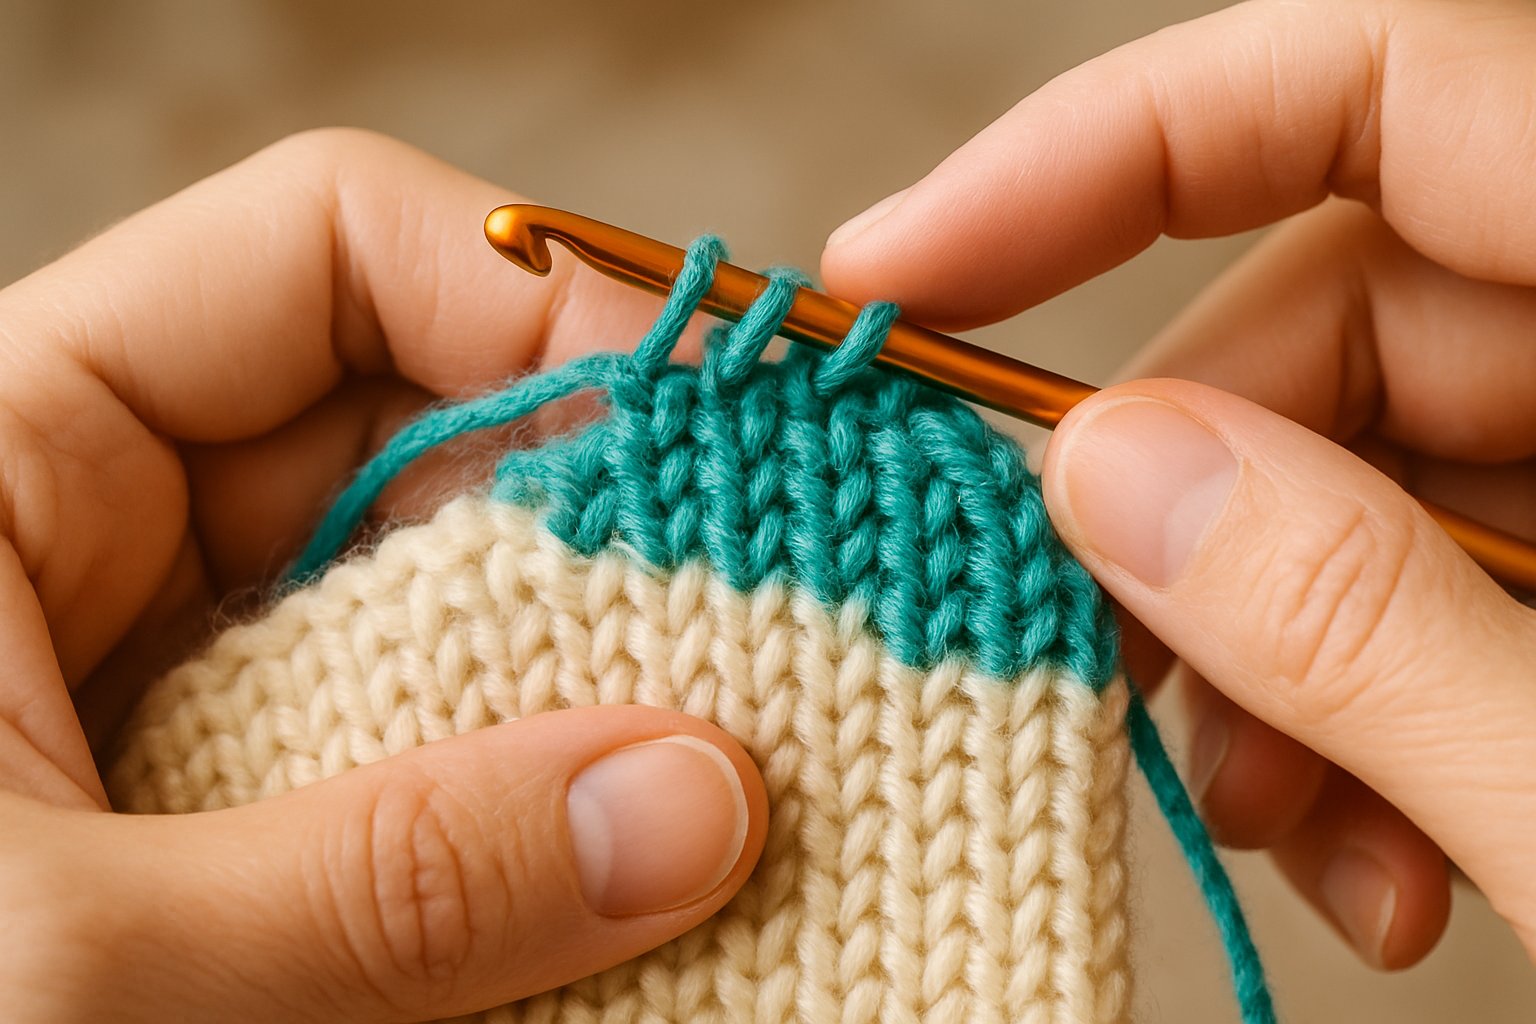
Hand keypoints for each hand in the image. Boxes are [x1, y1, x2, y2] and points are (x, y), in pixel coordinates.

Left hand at [0, 128, 766, 1022]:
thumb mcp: (62, 967)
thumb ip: (380, 880)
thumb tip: (697, 799)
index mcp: (11, 449)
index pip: (327, 255)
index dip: (538, 300)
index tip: (719, 426)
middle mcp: (126, 538)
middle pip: (433, 429)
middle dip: (612, 517)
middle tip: (788, 615)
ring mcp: (206, 679)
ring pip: (458, 609)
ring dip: (602, 683)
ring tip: (748, 760)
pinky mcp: (257, 816)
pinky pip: (438, 760)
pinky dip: (545, 815)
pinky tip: (641, 878)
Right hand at [822, 0, 1535, 971]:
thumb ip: (1378, 633)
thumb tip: (1109, 482)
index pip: (1379, 90)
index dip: (1106, 151)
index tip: (905, 271)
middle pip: (1343, 313)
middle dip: (1184, 504)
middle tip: (1087, 664)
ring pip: (1373, 467)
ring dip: (1269, 651)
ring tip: (1281, 838)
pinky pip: (1447, 576)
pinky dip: (1364, 712)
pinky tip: (1382, 864)